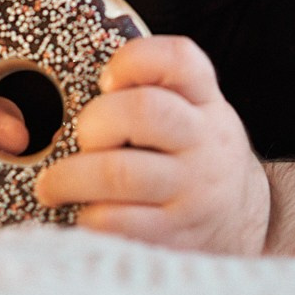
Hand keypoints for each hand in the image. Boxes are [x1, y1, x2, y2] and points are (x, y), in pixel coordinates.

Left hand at [33, 35, 268, 254]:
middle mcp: (204, 141)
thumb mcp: (190, 111)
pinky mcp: (177, 235)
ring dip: (70, 178)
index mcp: (204, 100)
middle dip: (94, 122)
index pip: (180, 59)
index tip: (105, 80)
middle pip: (144, 111)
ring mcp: (194, 190)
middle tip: (78, 138)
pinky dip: (88, 217)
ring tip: (51, 185)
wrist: (243, 220)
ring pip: (120, 174)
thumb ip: (146, 91)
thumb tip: (52, 105)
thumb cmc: (190, 155)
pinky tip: (84, 214)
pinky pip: (118, 223)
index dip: (133, 61)